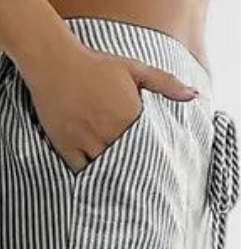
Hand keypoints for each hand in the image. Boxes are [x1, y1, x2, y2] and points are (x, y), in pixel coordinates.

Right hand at [22, 41, 196, 172]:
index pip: (147, 146)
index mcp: (130, 114)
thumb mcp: (135, 69)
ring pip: (104, 168)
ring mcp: (86, 140)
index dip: (151, 158)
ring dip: (111, 175)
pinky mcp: (66, 146)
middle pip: (127, 161)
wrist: (56, 64)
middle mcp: (109, 131)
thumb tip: (193, 95)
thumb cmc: (97, 65)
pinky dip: (88, 174)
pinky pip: (80, 169)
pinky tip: (94, 177)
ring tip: (119, 185)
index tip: (156, 168)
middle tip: (139, 183)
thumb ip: (166, 83)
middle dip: (132, 170)